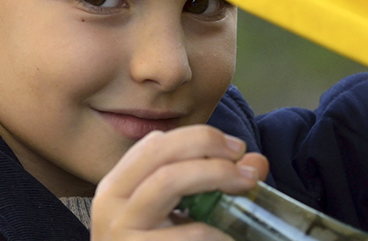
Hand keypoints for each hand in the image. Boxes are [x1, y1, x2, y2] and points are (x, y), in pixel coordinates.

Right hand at [91, 125, 269, 239]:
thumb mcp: (178, 216)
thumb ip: (211, 186)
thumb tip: (256, 164)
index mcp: (118, 188)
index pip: (154, 144)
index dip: (198, 137)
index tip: (235, 148)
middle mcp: (111, 204)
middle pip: (161, 153)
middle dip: (210, 148)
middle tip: (245, 165)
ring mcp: (120, 231)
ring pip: (168, 180)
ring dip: (215, 175)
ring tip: (245, 187)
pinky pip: (186, 233)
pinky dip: (215, 231)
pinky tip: (229, 237)